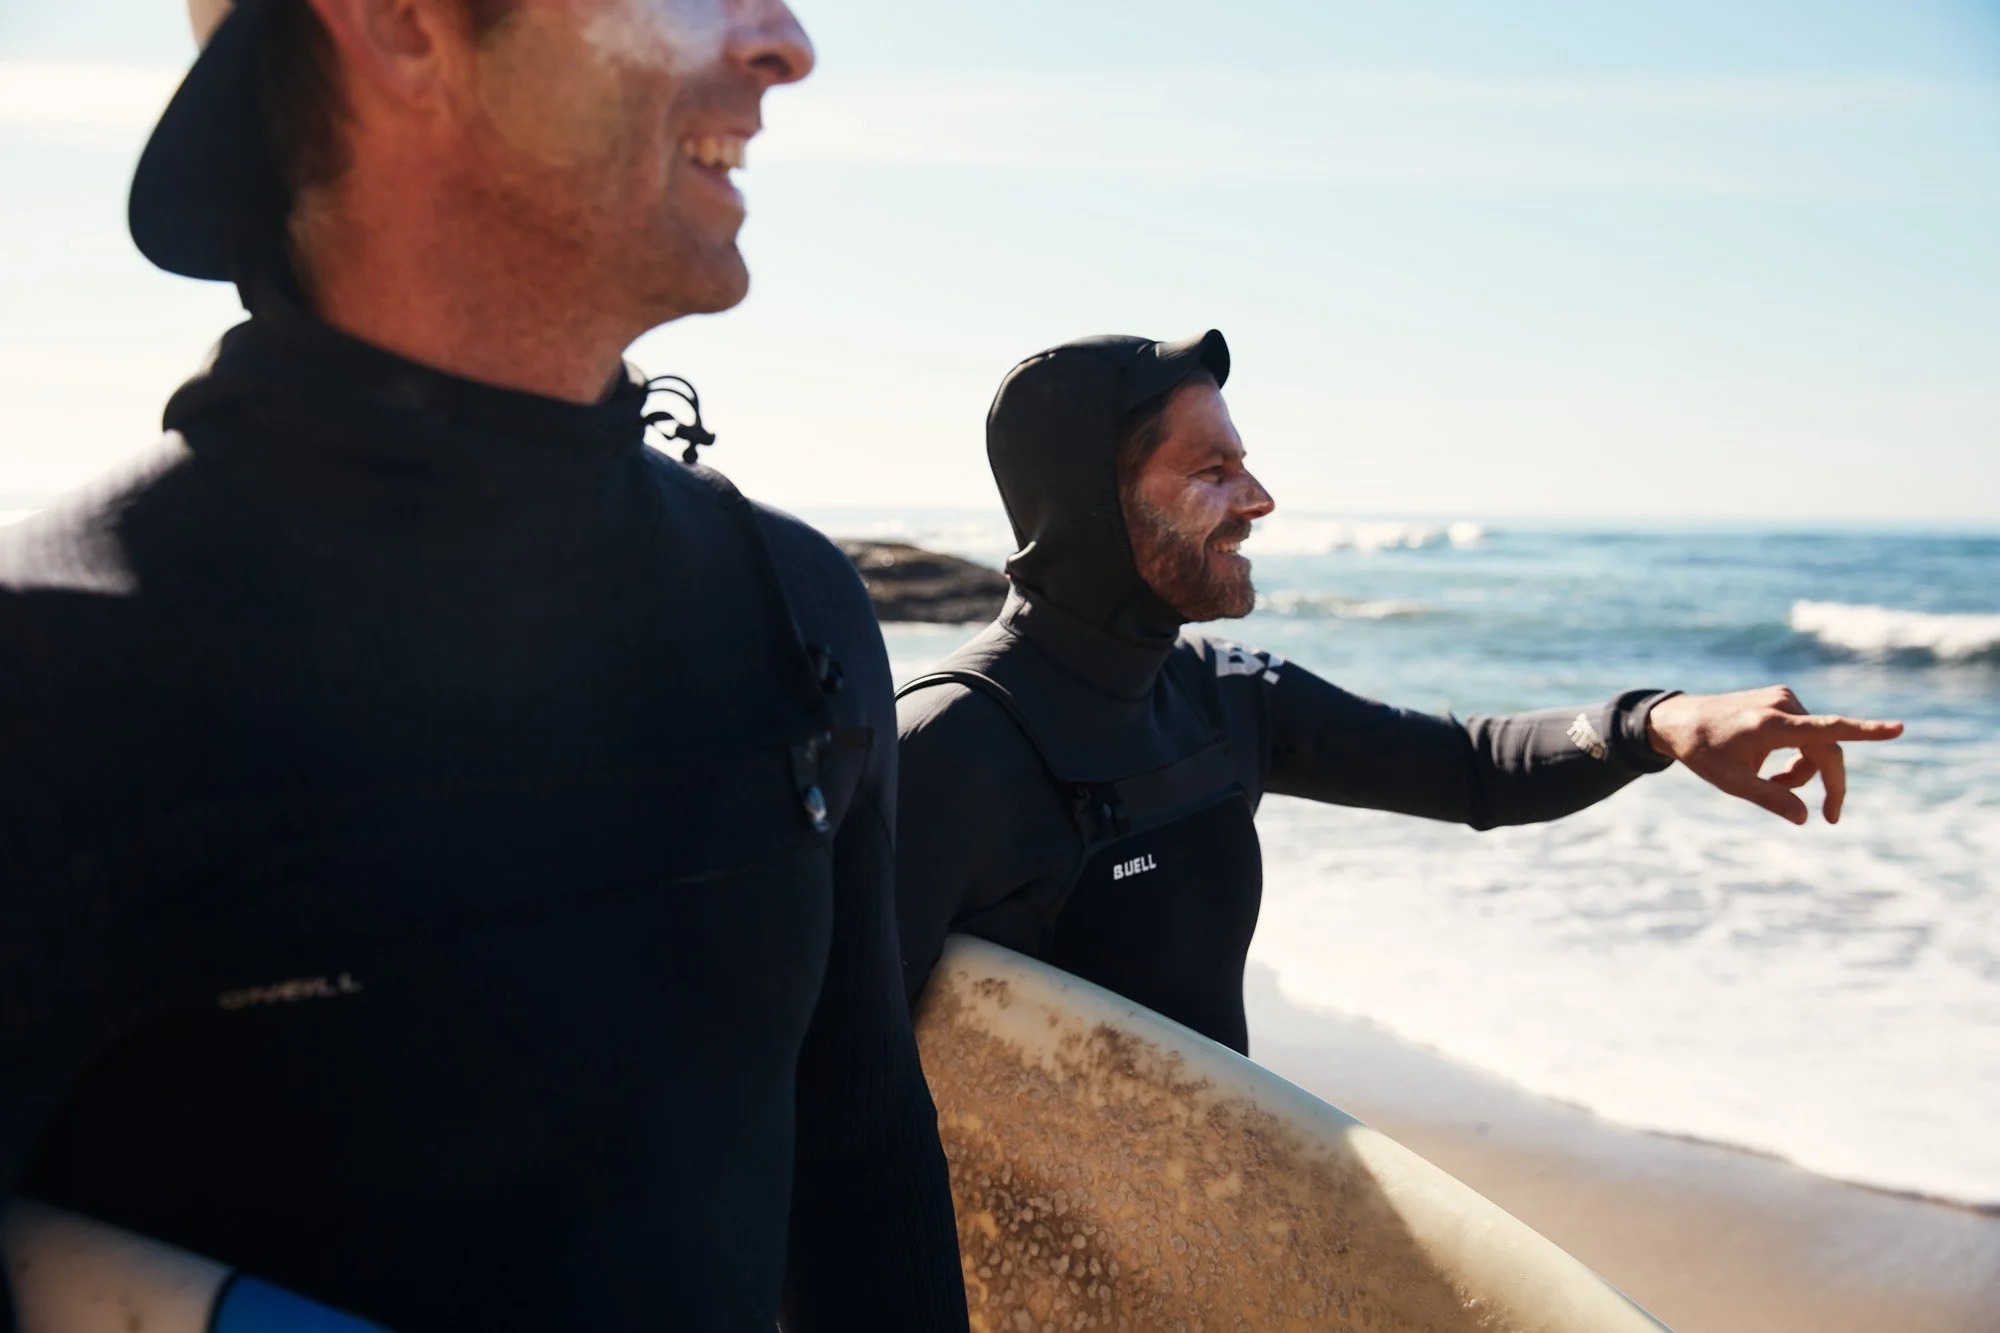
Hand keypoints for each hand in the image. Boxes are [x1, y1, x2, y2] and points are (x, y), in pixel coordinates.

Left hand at [1646, 687, 1903, 824]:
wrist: (1679, 720)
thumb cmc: (1702, 752)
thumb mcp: (1731, 783)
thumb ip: (1770, 799)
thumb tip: (1805, 818)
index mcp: (1771, 724)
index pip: (1827, 729)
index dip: (1866, 731)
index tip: (1898, 729)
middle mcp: (1783, 704)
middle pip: (1827, 750)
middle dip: (1827, 782)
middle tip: (1830, 816)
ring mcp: (1785, 698)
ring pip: (1817, 744)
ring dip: (1805, 770)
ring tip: (1774, 784)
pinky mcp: (1784, 698)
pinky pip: (1807, 733)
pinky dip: (1798, 755)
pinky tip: (1771, 766)